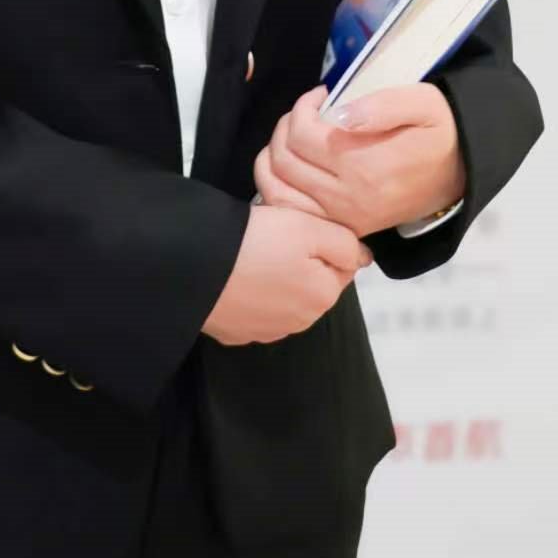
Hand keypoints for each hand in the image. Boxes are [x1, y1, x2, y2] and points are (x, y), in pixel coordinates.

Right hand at [201, 204, 372, 346]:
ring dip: (277, 277)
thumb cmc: (254, 241)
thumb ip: (345, 242)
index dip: (324, 239)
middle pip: (313, 283)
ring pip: (284, 297)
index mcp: (322, 296)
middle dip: (301, 260)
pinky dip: (251, 293)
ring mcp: (266, 331)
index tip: (300, 225)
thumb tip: (363, 257)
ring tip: (253, 251)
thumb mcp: (310, 226)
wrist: (194, 266)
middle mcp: (300, 322)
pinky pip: (254, 309)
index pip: (342, 265)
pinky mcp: (236, 332)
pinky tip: (237, 273)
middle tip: (275, 235)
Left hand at [252, 83, 465, 236]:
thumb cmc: (439, 132)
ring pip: (280, 189)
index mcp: (365, 167)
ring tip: (296, 135)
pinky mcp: (345, 227)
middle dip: (285, 127)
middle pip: (285, 161)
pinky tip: (292, 164)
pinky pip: (293, 211)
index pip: (302, 136)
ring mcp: (345, 218)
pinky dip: (280, 186)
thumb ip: (381, 105)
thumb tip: (337, 115)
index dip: (301, 108)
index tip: (320, 95)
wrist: (462, 171)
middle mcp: (350, 199)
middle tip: (306, 112)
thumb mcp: (423, 103)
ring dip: (275, 155)